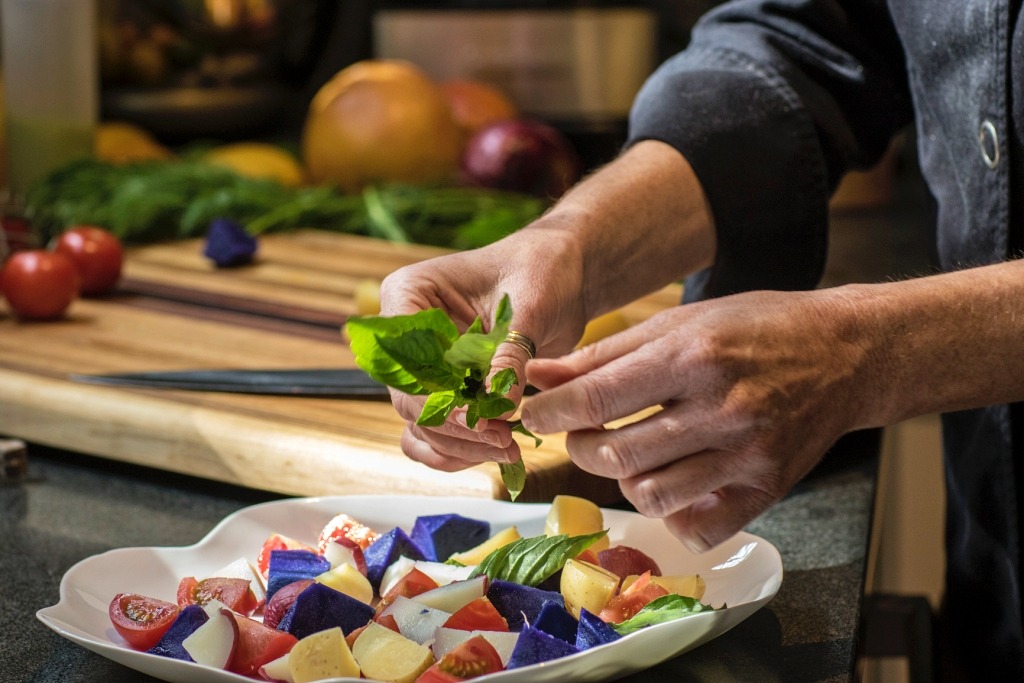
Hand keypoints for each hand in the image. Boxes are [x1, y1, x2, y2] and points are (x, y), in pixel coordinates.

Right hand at [377, 230, 588, 471]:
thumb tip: (498, 409)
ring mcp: (425, 362)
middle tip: (503, 440)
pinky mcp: (447, 386)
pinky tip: (491, 453)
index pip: (405, 359)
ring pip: (422, 421)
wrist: (564, 275)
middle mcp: (407, 332)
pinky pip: (435, 430)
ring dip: (460, 444)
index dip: (437, 396)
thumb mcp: (530, 305)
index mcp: (410, 294)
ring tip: (508, 448)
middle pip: (410, 398)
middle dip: (455, 427)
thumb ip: (510, 355)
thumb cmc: (543, 270)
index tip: (480, 419)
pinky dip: (458, 448)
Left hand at [521, 288, 870, 552]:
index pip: (595, 399)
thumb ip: (604, 354)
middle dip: (580, 445)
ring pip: (649, 495)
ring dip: (623, 478)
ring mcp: (748, 455)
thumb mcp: (678, 322)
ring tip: (630, 451)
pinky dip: (672, 513)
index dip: (548, 412)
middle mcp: (721, 408)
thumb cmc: (754, 328)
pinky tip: (674, 483)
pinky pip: (697, 527)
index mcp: (692, 356)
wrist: (845, 352)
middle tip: (583, 430)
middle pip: (615, 454)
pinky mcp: (768, 488)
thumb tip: (538, 376)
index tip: (532, 412)